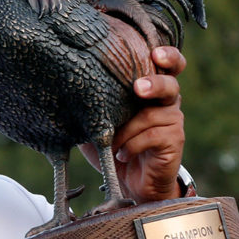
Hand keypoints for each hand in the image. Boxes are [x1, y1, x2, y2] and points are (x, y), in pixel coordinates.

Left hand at [79, 46, 185, 202]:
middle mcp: (167, 102)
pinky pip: (152, 136)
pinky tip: (122, 154)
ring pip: (152, 115)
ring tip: (112, 144)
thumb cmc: (115, 146)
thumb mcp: (99, 122)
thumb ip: (93, 104)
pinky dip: (131, 145)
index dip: (167, 56)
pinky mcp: (174, 140)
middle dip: (154, 84)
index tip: (154, 54)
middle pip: (169, 84)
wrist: (131, 184)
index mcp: (151, 90)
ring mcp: (173, 120)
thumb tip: (64, 88)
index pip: (168, 65)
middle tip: (138, 88)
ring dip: (126, 130)